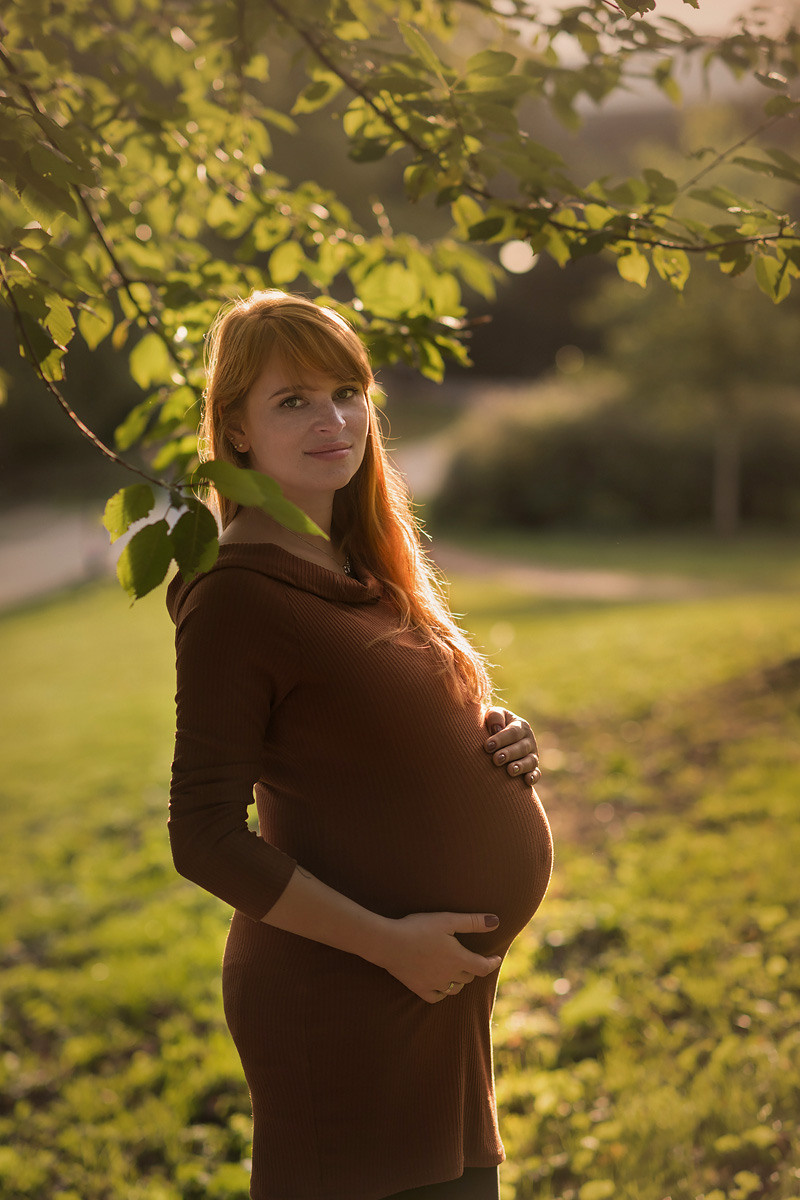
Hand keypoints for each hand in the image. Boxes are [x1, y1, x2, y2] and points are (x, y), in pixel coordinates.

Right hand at [377, 912, 502, 1003]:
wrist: (389, 942)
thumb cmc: (419, 927)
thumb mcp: (447, 920)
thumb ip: (473, 922)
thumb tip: (496, 921)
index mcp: (458, 959)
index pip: (483, 967)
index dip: (492, 963)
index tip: (496, 959)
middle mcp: (449, 976)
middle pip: (468, 977)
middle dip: (473, 968)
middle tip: (472, 959)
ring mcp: (434, 984)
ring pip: (455, 989)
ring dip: (459, 981)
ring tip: (458, 971)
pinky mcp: (419, 989)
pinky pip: (437, 997)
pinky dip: (442, 992)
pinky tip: (441, 985)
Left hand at [484, 706, 539, 785]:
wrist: (498, 738)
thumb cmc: (493, 725)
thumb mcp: (494, 715)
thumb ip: (495, 716)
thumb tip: (496, 729)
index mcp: (521, 726)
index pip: (513, 732)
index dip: (501, 739)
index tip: (487, 746)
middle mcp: (529, 740)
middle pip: (522, 747)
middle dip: (509, 754)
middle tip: (496, 759)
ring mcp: (532, 755)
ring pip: (530, 761)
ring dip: (521, 766)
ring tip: (509, 770)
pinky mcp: (532, 768)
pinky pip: (536, 773)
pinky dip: (534, 777)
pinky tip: (527, 780)